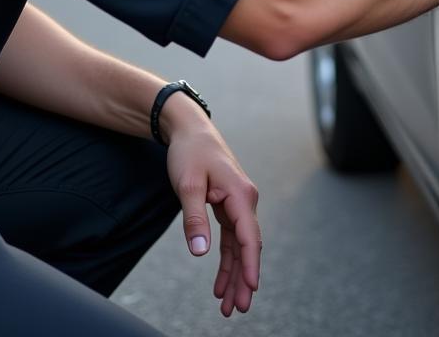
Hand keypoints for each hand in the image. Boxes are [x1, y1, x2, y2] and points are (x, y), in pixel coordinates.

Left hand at [162, 94, 261, 315]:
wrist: (189, 129)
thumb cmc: (190, 153)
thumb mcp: (188, 186)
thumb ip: (194, 219)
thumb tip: (200, 252)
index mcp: (241, 194)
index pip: (249, 236)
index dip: (250, 265)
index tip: (250, 289)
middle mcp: (245, 200)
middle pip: (247, 246)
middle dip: (242, 279)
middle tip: (236, 309)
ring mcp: (237, 204)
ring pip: (239, 246)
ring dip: (234, 274)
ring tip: (227, 305)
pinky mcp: (227, 206)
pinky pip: (231, 238)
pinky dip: (227, 260)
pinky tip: (220, 281)